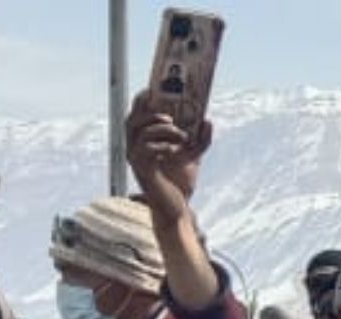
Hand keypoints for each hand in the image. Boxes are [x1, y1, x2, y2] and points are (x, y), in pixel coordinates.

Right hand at [125, 91, 211, 224]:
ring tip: (180, 134)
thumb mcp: (194, 156)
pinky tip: (174, 150)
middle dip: (150, 114)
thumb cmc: (180, 180)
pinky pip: (145, 150)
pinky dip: (161, 146)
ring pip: (139, 133)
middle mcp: (134, 147)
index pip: (136, 114)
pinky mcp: (142, 170)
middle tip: (170, 117)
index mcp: (142, 139)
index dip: (141, 100)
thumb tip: (208, 120)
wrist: (176, 206)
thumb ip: (202, 139)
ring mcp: (135, 158)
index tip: (153, 90)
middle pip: (132, 121)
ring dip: (160, 130)